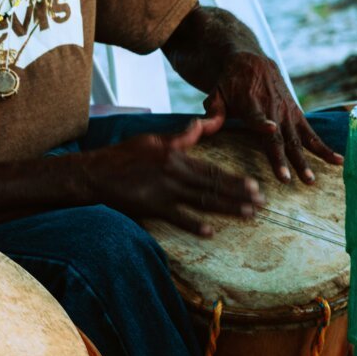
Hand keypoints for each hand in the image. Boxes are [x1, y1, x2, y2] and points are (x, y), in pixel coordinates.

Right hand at [87, 117, 262, 235]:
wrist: (96, 173)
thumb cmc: (122, 155)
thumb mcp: (152, 140)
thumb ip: (180, 137)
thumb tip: (200, 123)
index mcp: (176, 156)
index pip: (212, 169)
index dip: (235, 178)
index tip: (254, 185)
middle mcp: (174, 173)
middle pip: (213, 186)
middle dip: (239, 195)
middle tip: (261, 203)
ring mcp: (164, 191)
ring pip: (202, 201)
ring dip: (227, 208)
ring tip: (247, 215)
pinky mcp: (153, 207)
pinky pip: (178, 217)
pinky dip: (194, 225)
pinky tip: (210, 232)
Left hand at [204, 51, 342, 183]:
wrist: (251, 61)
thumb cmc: (229, 82)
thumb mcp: (216, 91)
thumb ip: (213, 111)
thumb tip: (202, 126)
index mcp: (250, 103)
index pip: (256, 115)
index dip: (263, 123)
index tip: (270, 130)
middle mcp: (273, 109)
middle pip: (280, 136)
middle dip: (285, 158)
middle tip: (290, 179)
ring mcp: (287, 113)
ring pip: (298, 139)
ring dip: (306, 160)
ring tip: (312, 179)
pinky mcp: (297, 114)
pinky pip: (312, 133)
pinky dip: (324, 147)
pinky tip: (338, 160)